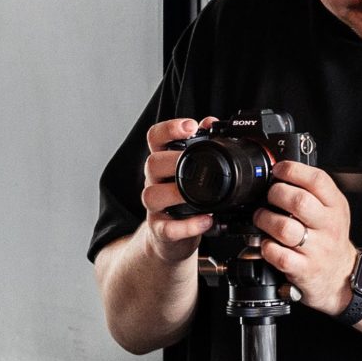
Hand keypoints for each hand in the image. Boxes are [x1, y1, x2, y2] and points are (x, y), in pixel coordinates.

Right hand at [137, 116, 215, 266]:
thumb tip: (210, 121)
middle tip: (195, 159)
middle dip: (172, 160)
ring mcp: (154, 206)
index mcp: (162, 161)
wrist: (170, 238)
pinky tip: (206, 221)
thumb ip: (200, 144)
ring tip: (200, 195)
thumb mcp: (191, 169)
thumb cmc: (183, 198)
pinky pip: (168, 228)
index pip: (155, 138)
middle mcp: (154, 181)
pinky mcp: (160, 230)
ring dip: (177, 193)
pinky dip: (187, 226)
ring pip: (152, 195)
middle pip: (151, 163)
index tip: (190, 126)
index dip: (169, 129)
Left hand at [254, 161, 357, 315]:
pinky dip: (267, 247)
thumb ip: (312, 191)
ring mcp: (317, 249)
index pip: (317, 180)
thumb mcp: (331, 210)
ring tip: (263, 219)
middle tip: (270, 197)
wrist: (340, 275)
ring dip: (266, 220)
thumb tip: (280, 172)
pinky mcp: (304, 269)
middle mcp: (329, 226)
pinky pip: (279, 255)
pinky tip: (268, 243)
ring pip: (285, 228)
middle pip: (299, 201)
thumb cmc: (329, 238)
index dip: (293, 171)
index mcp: (335, 206)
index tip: (278, 170)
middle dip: (276, 194)